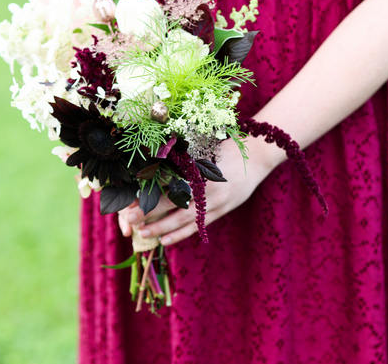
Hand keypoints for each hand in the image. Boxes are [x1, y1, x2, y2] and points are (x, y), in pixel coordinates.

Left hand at [117, 137, 277, 244]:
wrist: (259, 156)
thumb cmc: (226, 147)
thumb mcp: (202, 149)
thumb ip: (182, 160)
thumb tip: (151, 168)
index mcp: (201, 171)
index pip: (169, 187)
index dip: (150, 196)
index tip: (131, 201)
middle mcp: (208, 190)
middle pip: (174, 206)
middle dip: (150, 214)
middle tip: (129, 220)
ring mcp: (216, 203)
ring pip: (184, 220)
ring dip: (162, 227)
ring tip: (143, 234)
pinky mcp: (221, 210)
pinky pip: (198, 226)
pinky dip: (181, 233)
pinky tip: (165, 240)